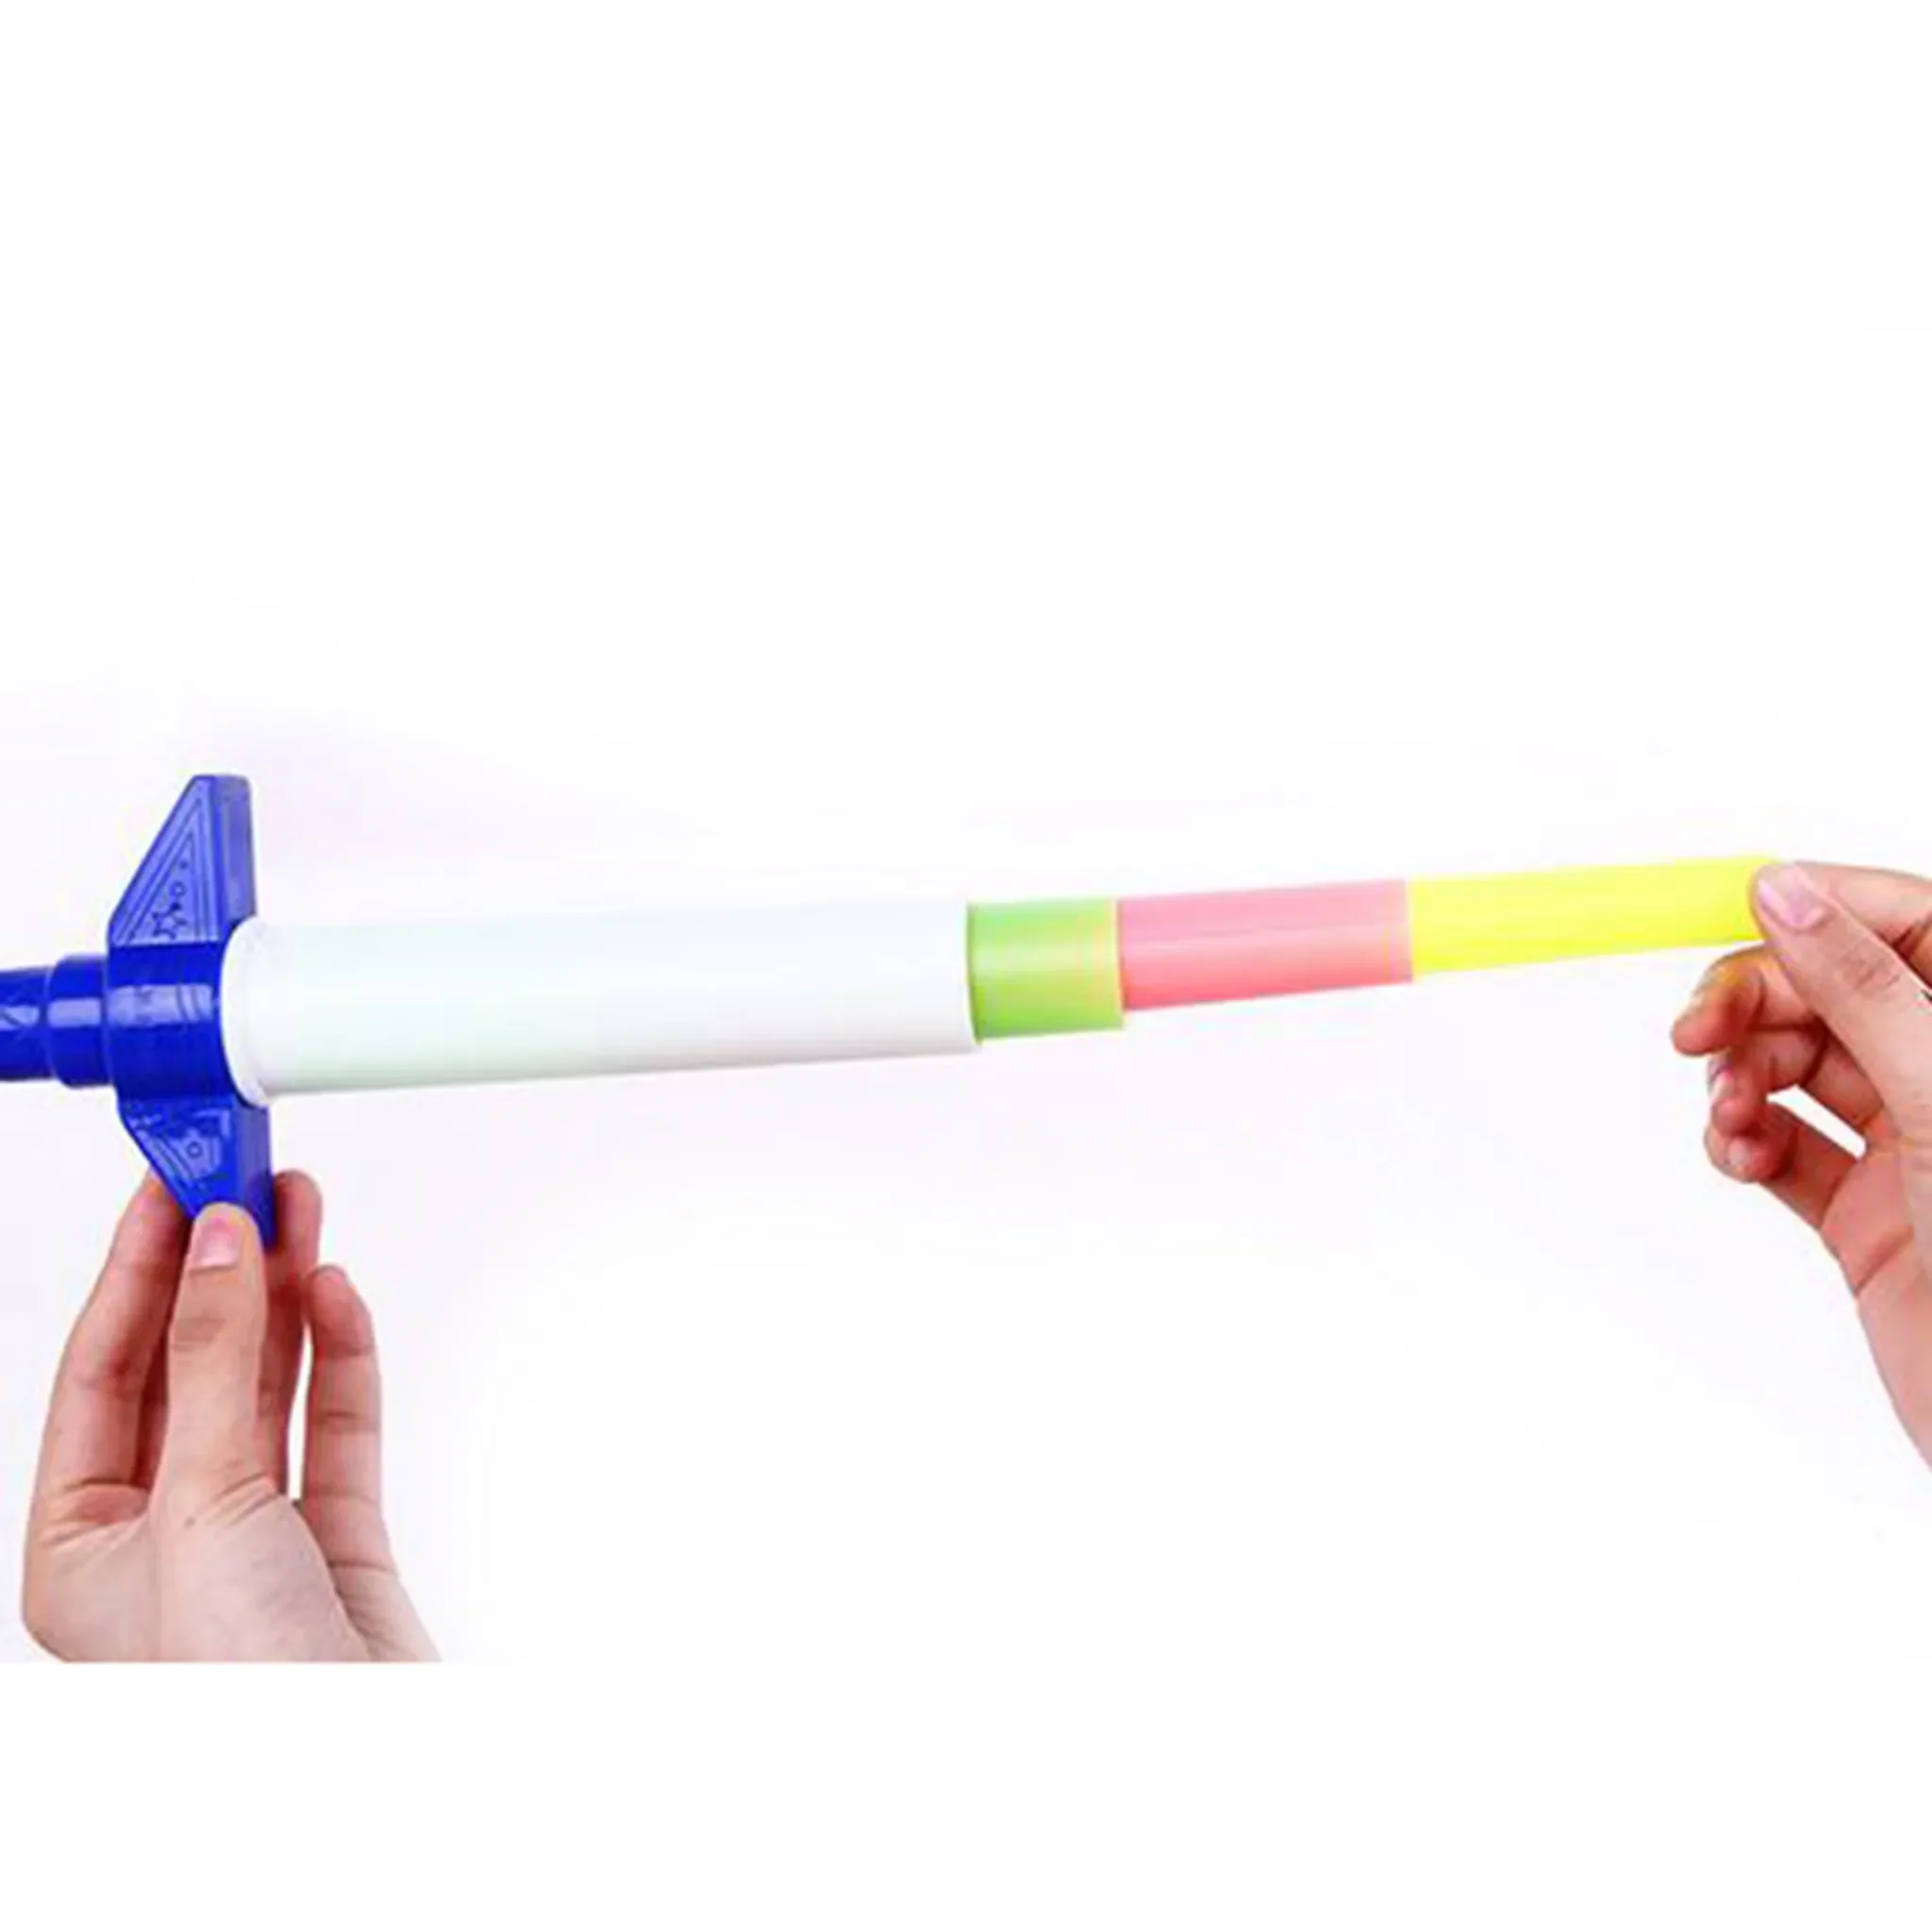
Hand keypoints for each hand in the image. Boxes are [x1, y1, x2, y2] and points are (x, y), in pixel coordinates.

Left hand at [23, 1173, 434, 1660]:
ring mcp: (254, 1537)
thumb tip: (216, 1248)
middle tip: (242, 1180)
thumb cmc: (245, 1695)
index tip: (173, 1187)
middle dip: (215, 1273)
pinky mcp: (336, 1546)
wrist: (376, 1786)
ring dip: (282, 1299)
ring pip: (265, 1389)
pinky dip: (340, 1359)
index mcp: (78, 1546)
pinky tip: (334, 1298)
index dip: (138, 1271)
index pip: (101, 1373)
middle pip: (186, 1370)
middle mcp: (159, 1537)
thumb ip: (212, 1364)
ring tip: (297, 1209)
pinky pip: (335, 1429)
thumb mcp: (201, 1505)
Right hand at [1674, 863, 1931, 1463]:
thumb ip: (1860, 986)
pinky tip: (1739, 1158)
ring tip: (1727, 1116)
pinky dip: (1741, 1144)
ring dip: (1738, 1079)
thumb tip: (1785, 889)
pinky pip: (1781, 1148)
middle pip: (1825, 991)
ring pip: (1792, 1068)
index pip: (1900, 919)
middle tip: (1694, 1033)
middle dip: (1750, 1002)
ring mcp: (1909, 1145)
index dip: (1815, 906)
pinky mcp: (1865, 1213)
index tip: (1740, 907)